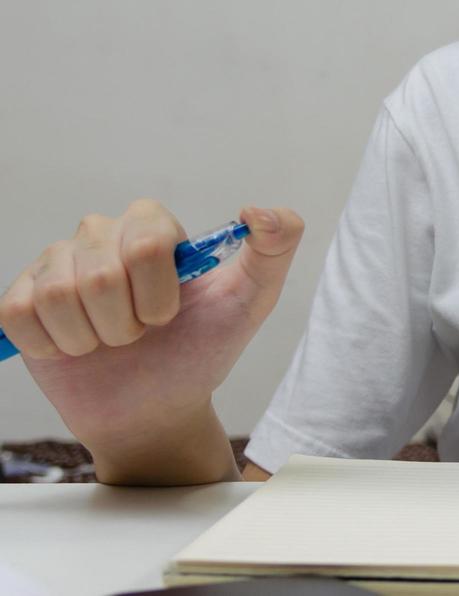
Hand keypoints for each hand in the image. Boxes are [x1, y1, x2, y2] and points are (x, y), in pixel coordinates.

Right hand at [0, 198, 303, 449]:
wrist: (155, 408)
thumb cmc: (200, 349)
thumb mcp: (251, 301)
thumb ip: (274, 248)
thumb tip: (259, 210)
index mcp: (151, 224)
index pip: (146, 245)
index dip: (158, 296)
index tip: (170, 316)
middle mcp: (99, 233)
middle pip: (100, 275)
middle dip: (128, 324)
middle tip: (139, 335)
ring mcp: (54, 264)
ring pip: (58, 295)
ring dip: (91, 338)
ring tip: (109, 343)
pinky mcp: (18, 300)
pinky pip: (19, 315)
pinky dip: (53, 345)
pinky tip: (73, 349)